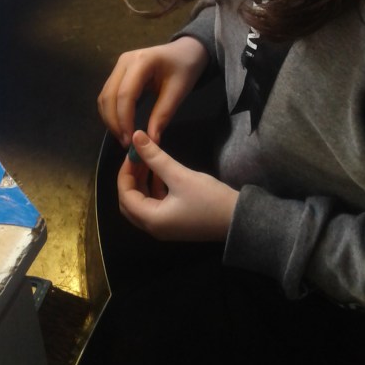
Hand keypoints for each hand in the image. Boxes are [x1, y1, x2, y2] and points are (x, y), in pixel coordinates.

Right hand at [97, 37, 208, 148]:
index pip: (125, 94)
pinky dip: (111, 112)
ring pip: (104, 96)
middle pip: (109, 95)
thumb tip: (151, 141)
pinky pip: (108, 94)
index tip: (131, 141)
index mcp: (142, 61)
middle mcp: (125, 61)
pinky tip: (121, 126)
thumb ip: (163, 115)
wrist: (186, 51)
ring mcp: (119, 65)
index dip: (124, 120)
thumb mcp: (179, 91)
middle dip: (114, 122)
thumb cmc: (185, 68)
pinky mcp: (118, 72)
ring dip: (110, 119)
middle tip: (126, 143)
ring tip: (124, 137)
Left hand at [117, 130, 238, 241]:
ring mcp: (164, 228)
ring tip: (148, 161)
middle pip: (129, 202)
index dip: (125, 171)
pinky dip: (153, 189)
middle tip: (137, 157)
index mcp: (151, 219)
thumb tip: (136, 137)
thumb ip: (156, 157)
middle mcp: (153, 228)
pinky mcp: (174, 223)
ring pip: (142, 204)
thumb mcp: (180, 175)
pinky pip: (154, 206)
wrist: (239, 219)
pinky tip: (161, 174)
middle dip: (131, 178)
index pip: (125, 195)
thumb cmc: (209, 199)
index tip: (133, 151)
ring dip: (142, 183)